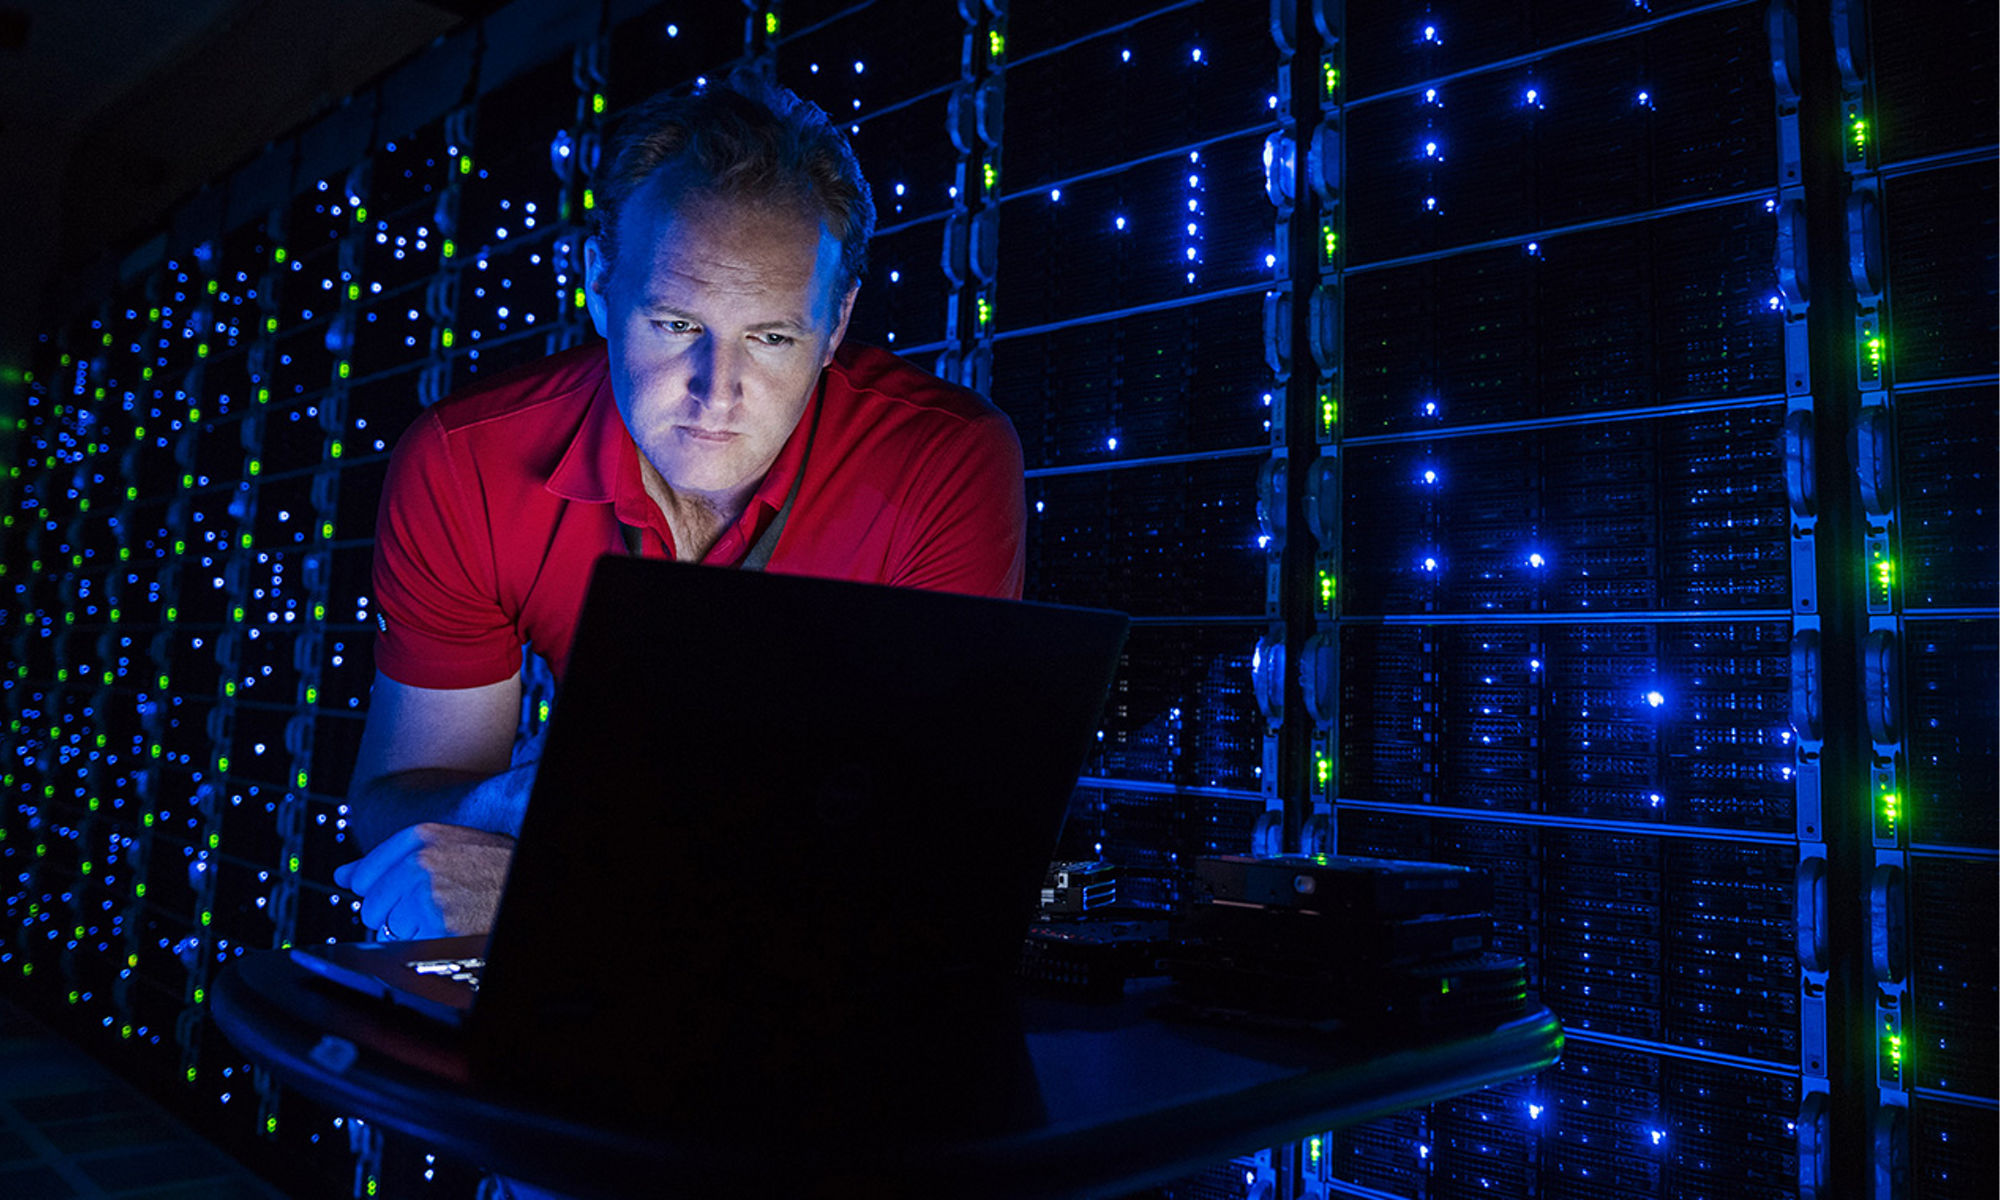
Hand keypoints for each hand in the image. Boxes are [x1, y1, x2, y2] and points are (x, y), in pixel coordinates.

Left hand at [333, 823, 515, 938]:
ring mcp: (427, 892)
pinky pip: (407, 947)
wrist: (526, 882)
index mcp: (419, 836)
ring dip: (414, 932)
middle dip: (396, 915)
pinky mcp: (437, 923)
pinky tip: (452, 929)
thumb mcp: (442, 849)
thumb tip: (340, 875)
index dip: (384, 892)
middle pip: (371, 906)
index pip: (363, 876)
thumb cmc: (489, 870)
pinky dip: (427, 946)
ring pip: (388, 930)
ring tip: (449, 915)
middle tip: (436, 906)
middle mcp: (419, 859)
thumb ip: (387, 860)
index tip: (411, 892)